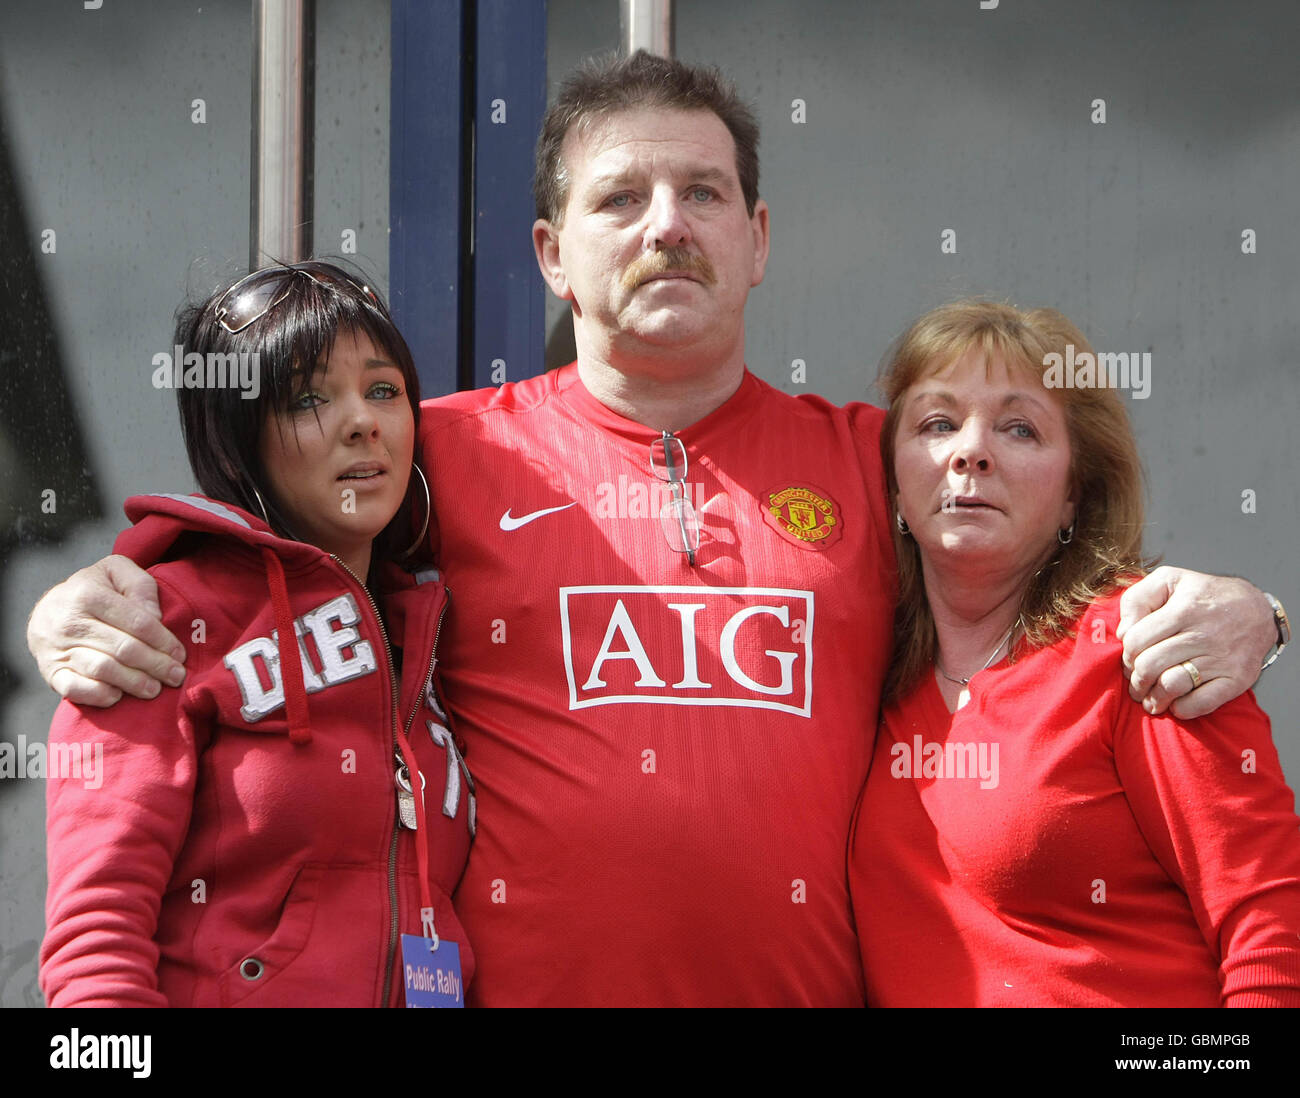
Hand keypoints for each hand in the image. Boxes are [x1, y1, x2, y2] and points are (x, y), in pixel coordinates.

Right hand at [26, 555, 186, 706]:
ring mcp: (58, 649)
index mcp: (88, 595)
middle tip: (176, 676)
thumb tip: (155, 616)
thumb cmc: (93, 591)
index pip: (137, 622)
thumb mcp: (116, 572)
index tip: (180, 654)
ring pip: (103, 670)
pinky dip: (99, 694)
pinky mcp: (51, 672)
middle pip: (124, 649)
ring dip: (134, 682)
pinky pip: (75, 688)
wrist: (46, 611)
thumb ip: (139, 586)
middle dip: (156, 664)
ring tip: (156, 689)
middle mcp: (70, 622)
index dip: (163, 641)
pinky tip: (119, 695)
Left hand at [1116, 566, 1273, 718]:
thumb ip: (1137, 599)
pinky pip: (1202, 703)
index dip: (1125, 655)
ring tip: (1149, 698)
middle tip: (1135, 682)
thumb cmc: (1202, 596)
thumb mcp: (1168, 580)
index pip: (1136, 640)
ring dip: (1153, 698)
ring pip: (1171, 686)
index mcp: (1182, 610)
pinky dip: (1182, 709)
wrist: (1256, 609)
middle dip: (1135, 679)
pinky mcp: (1237, 679)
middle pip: (1149, 665)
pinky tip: (1176, 704)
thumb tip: (1123, 633)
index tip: (1129, 659)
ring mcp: (1221, 659)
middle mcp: (1202, 635)